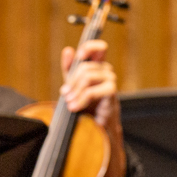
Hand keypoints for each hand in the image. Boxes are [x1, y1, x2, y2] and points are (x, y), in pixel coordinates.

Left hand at [60, 39, 126, 176]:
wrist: (95, 129)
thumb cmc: (85, 106)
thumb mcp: (73, 86)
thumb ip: (70, 69)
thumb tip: (68, 50)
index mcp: (97, 66)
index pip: (98, 48)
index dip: (90, 47)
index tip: (79, 54)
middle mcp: (106, 71)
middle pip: (85, 66)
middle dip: (71, 81)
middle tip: (64, 94)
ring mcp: (110, 82)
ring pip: (88, 76)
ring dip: (75, 90)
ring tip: (69, 103)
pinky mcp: (112, 95)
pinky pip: (94, 90)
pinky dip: (82, 98)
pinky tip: (75, 107)